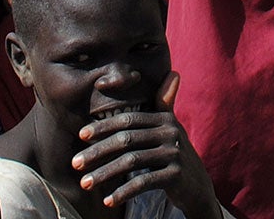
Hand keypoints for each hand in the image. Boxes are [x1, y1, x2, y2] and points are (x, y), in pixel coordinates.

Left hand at [72, 74, 222, 218]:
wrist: (198, 187)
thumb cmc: (175, 156)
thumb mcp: (170, 129)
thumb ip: (164, 105)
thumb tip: (173, 73)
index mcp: (165, 119)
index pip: (128, 120)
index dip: (103, 127)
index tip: (81, 135)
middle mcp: (171, 132)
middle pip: (126, 140)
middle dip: (97, 151)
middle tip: (75, 163)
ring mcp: (174, 154)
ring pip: (131, 161)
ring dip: (104, 173)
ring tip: (85, 183)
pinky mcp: (176, 176)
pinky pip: (144, 182)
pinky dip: (123, 191)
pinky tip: (108, 200)